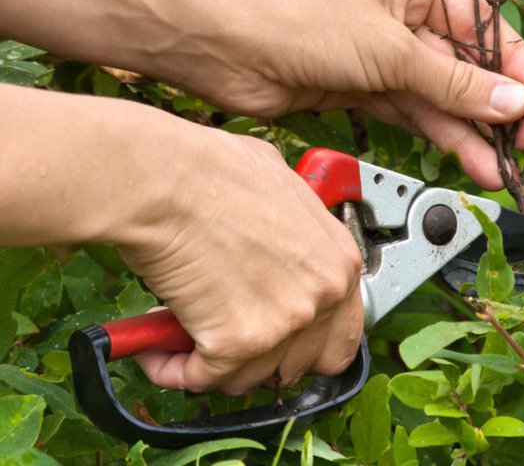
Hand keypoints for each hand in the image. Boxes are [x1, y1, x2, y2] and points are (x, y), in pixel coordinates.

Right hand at [122, 123, 361, 394]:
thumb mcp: (281, 191)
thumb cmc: (212, 173)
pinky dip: (172, 369)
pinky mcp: (240, 343)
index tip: (273, 340)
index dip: (302, 342)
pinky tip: (154, 345)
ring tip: (181, 331)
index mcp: (339, 261)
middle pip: (297, 363)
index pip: (341, 336)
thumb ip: (295, 233)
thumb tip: (282, 248)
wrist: (164, 180)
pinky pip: (202, 378)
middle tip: (223, 335)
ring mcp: (286, 323)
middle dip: (258, 357)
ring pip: (249, 376)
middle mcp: (323, 295)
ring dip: (212, 363)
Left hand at [184, 0, 523, 188]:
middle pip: (461, 64)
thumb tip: (513, 103)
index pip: (479, 24)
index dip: (512, 64)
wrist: (228, 51)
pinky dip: (438, 134)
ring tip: (500, 165)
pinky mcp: (363, 86)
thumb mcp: (391, 52)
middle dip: (493, 105)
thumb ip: (453, 84)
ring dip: (469, 130)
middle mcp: (399, 13)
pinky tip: (467, 157)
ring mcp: (381, 53)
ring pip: (438, 95)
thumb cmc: (300, 23)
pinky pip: (412, 111)